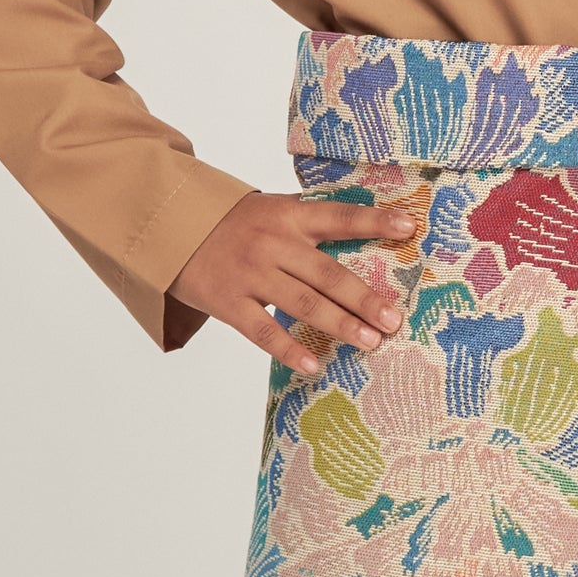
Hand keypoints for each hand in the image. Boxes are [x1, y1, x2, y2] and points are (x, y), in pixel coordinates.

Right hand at [169, 190, 417, 374]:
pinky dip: (289, 349)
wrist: (167, 223)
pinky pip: (263, 330)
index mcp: (287, 215)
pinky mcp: (227, 301)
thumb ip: (306, 227)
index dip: (375, 220)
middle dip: (365, 298)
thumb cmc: (230, 222)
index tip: (409, 226)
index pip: (339, 216)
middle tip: (393, 319)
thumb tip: (359, 246)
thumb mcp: (269, 211)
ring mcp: (250, 273)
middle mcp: (273, 243)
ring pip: (303, 303)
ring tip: (370, 342)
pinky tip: (314, 365)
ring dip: (340, 325)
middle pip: (328, 273)